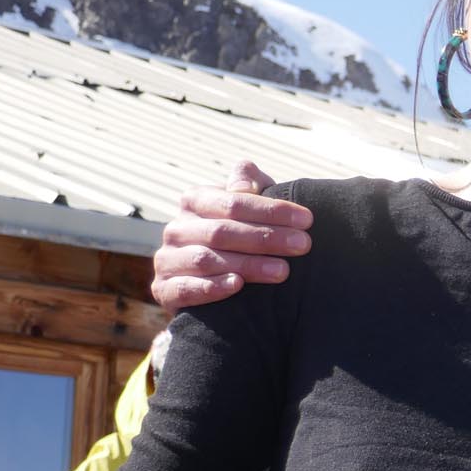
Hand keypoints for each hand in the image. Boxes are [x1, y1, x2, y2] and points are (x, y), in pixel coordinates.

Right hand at [151, 160, 312, 312]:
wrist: (205, 285)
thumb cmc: (236, 238)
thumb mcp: (244, 209)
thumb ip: (249, 188)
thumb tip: (247, 180)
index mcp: (195, 200)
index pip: (234, 202)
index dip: (272, 210)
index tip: (308, 220)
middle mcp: (176, 227)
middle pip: (223, 231)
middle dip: (267, 237)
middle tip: (303, 245)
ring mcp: (167, 259)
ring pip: (207, 259)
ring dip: (248, 265)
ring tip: (283, 271)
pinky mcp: (163, 289)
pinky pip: (184, 288)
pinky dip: (211, 287)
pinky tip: (237, 285)